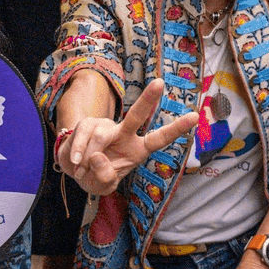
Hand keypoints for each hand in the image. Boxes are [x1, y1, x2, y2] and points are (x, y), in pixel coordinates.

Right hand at [56, 79, 198, 195]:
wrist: (74, 170)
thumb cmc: (95, 176)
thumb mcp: (103, 186)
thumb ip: (105, 177)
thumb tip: (99, 156)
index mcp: (138, 150)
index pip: (159, 138)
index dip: (176, 128)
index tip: (195, 116)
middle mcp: (125, 134)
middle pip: (137, 115)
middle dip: (148, 98)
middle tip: (159, 82)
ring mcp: (106, 127)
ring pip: (100, 137)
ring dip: (88, 158)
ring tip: (82, 171)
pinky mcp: (87, 124)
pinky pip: (83, 137)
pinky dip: (77, 153)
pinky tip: (75, 164)